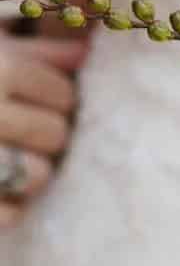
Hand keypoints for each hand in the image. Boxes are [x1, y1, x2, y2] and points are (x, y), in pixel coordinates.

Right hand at [0, 32, 89, 226]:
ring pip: (38, 175)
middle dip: (48, 135)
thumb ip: (32, 51)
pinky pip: (10, 214)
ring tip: (9, 159)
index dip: (59, 97)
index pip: (62, 92)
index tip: (42, 98)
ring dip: (31, 172)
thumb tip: (85, 51)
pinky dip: (7, 207)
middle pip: (57, 134)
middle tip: (23, 132)